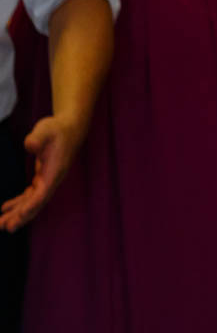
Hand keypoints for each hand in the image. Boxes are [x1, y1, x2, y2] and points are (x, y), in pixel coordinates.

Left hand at [0, 114, 83, 231]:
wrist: (70, 128)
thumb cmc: (57, 128)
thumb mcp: (46, 129)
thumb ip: (37, 138)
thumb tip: (29, 145)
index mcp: (55, 171)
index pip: (43, 192)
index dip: (31, 205)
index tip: (19, 216)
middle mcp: (53, 179)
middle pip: (37, 203)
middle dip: (23, 216)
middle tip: (6, 228)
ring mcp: (48, 180)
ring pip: (33, 202)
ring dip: (18, 213)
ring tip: (2, 224)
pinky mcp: (43, 178)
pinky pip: (30, 195)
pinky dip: (19, 203)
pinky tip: (5, 208)